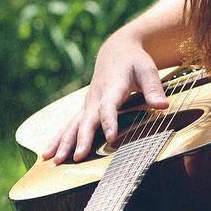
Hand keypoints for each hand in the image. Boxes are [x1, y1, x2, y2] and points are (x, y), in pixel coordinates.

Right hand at [43, 37, 168, 163]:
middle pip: (87, 119)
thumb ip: (154, 88)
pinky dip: (58, 139)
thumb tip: (163, 106)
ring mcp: (88, 103)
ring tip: (54, 160)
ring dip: (63, 142)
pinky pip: (69, 125)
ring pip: (73, 124)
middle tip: (76, 157)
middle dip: (81, 138)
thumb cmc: (135, 61)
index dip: (110, 121)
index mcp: (112, 87)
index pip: (109, 106)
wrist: (116, 50)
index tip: (112, 137)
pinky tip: (47, 154)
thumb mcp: (147, 69)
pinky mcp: (85, 108)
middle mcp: (96, 97)